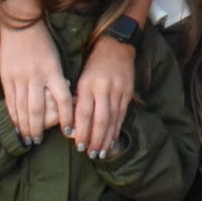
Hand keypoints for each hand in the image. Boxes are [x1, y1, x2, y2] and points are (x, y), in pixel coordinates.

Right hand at [0, 20, 72, 143]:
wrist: (21, 24)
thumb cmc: (43, 42)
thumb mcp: (56, 59)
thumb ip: (58, 79)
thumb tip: (66, 101)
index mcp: (53, 71)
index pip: (63, 99)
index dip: (67, 117)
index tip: (69, 131)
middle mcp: (36, 76)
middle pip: (38, 109)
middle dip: (38, 127)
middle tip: (38, 141)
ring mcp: (19, 77)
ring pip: (22, 107)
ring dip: (25, 125)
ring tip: (27, 138)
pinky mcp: (6, 76)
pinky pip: (10, 100)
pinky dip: (12, 114)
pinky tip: (15, 124)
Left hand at [69, 35, 135, 158]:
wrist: (116, 45)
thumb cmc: (93, 63)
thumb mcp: (81, 77)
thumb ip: (78, 99)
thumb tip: (73, 124)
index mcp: (88, 85)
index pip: (84, 112)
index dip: (81, 130)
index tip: (77, 144)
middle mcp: (103, 89)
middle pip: (100, 120)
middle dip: (95, 139)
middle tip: (90, 154)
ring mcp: (118, 91)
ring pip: (112, 119)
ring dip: (106, 138)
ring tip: (101, 153)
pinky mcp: (128, 93)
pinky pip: (122, 114)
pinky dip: (117, 128)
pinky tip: (113, 139)